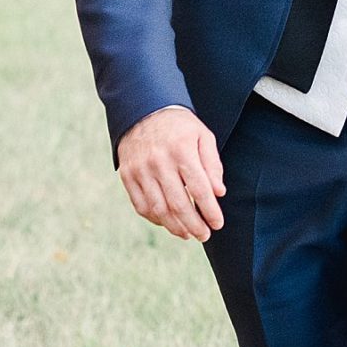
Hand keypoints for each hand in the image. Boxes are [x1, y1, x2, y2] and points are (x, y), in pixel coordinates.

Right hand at [116, 107, 225, 241]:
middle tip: (204, 235)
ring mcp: (140, 170)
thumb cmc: (180, 127)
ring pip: (158, 209)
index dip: (210, 210)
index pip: (199, 189)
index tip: (218, 224)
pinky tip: (167, 223)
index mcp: (182, 150)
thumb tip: (219, 193)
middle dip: (194, 224)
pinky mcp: (127, 175)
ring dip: (174, 226)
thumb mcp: (203, 136)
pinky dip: (155, 218)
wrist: (144, 111)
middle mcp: (159, 162)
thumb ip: (212, 164)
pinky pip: (141, 205)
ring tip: (187, 234)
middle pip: (178, 203)